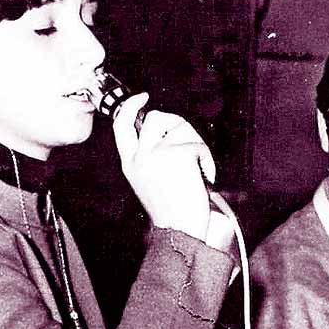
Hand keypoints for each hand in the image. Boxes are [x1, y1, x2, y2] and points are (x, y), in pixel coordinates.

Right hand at [112, 93, 214, 241]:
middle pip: (155, 118)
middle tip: (187, 140)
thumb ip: (149, 156)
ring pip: (179, 127)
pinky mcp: (178, 154)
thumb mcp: (148, 182)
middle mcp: (140, 156)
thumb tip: (165, 132)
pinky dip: (207, 159)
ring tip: (197, 166)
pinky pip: (198, 145)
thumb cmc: (171, 212)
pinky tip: (204, 175)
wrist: (180, 230)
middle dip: (176, 123)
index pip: (121, 125)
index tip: (142, 97)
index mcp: (130, 163)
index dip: (131, 106)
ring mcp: (158, 154)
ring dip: (194, 142)